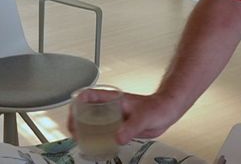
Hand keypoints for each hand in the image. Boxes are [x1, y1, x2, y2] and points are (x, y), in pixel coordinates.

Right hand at [66, 91, 184, 145]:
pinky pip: (103, 131)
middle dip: (76, 119)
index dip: (77, 102)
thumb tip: (118, 137)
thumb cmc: (158, 106)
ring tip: (80, 140)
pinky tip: (96, 145)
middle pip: (86, 109)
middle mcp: (111, 106)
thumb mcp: (143, 117)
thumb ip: (131, 127)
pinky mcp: (119, 127)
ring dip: (85, 129)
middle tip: (74, 132)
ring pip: (93, 121)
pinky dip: (96, 138)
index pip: (88, 95)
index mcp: (113, 98)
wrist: (167, 111)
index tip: (73, 113)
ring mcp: (114, 116)